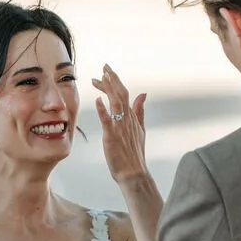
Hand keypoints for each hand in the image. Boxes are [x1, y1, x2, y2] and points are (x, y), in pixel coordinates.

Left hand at [93, 65, 148, 187]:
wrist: (134, 172)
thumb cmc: (134, 154)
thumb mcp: (140, 129)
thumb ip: (140, 111)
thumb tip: (143, 94)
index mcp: (133, 117)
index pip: (125, 94)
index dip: (116, 81)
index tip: (107, 72)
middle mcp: (127, 119)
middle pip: (121, 94)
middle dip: (112, 79)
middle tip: (104, 67)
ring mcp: (120, 127)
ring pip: (116, 103)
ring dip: (109, 88)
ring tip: (101, 76)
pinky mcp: (112, 136)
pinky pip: (107, 120)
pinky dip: (103, 109)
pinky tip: (98, 100)